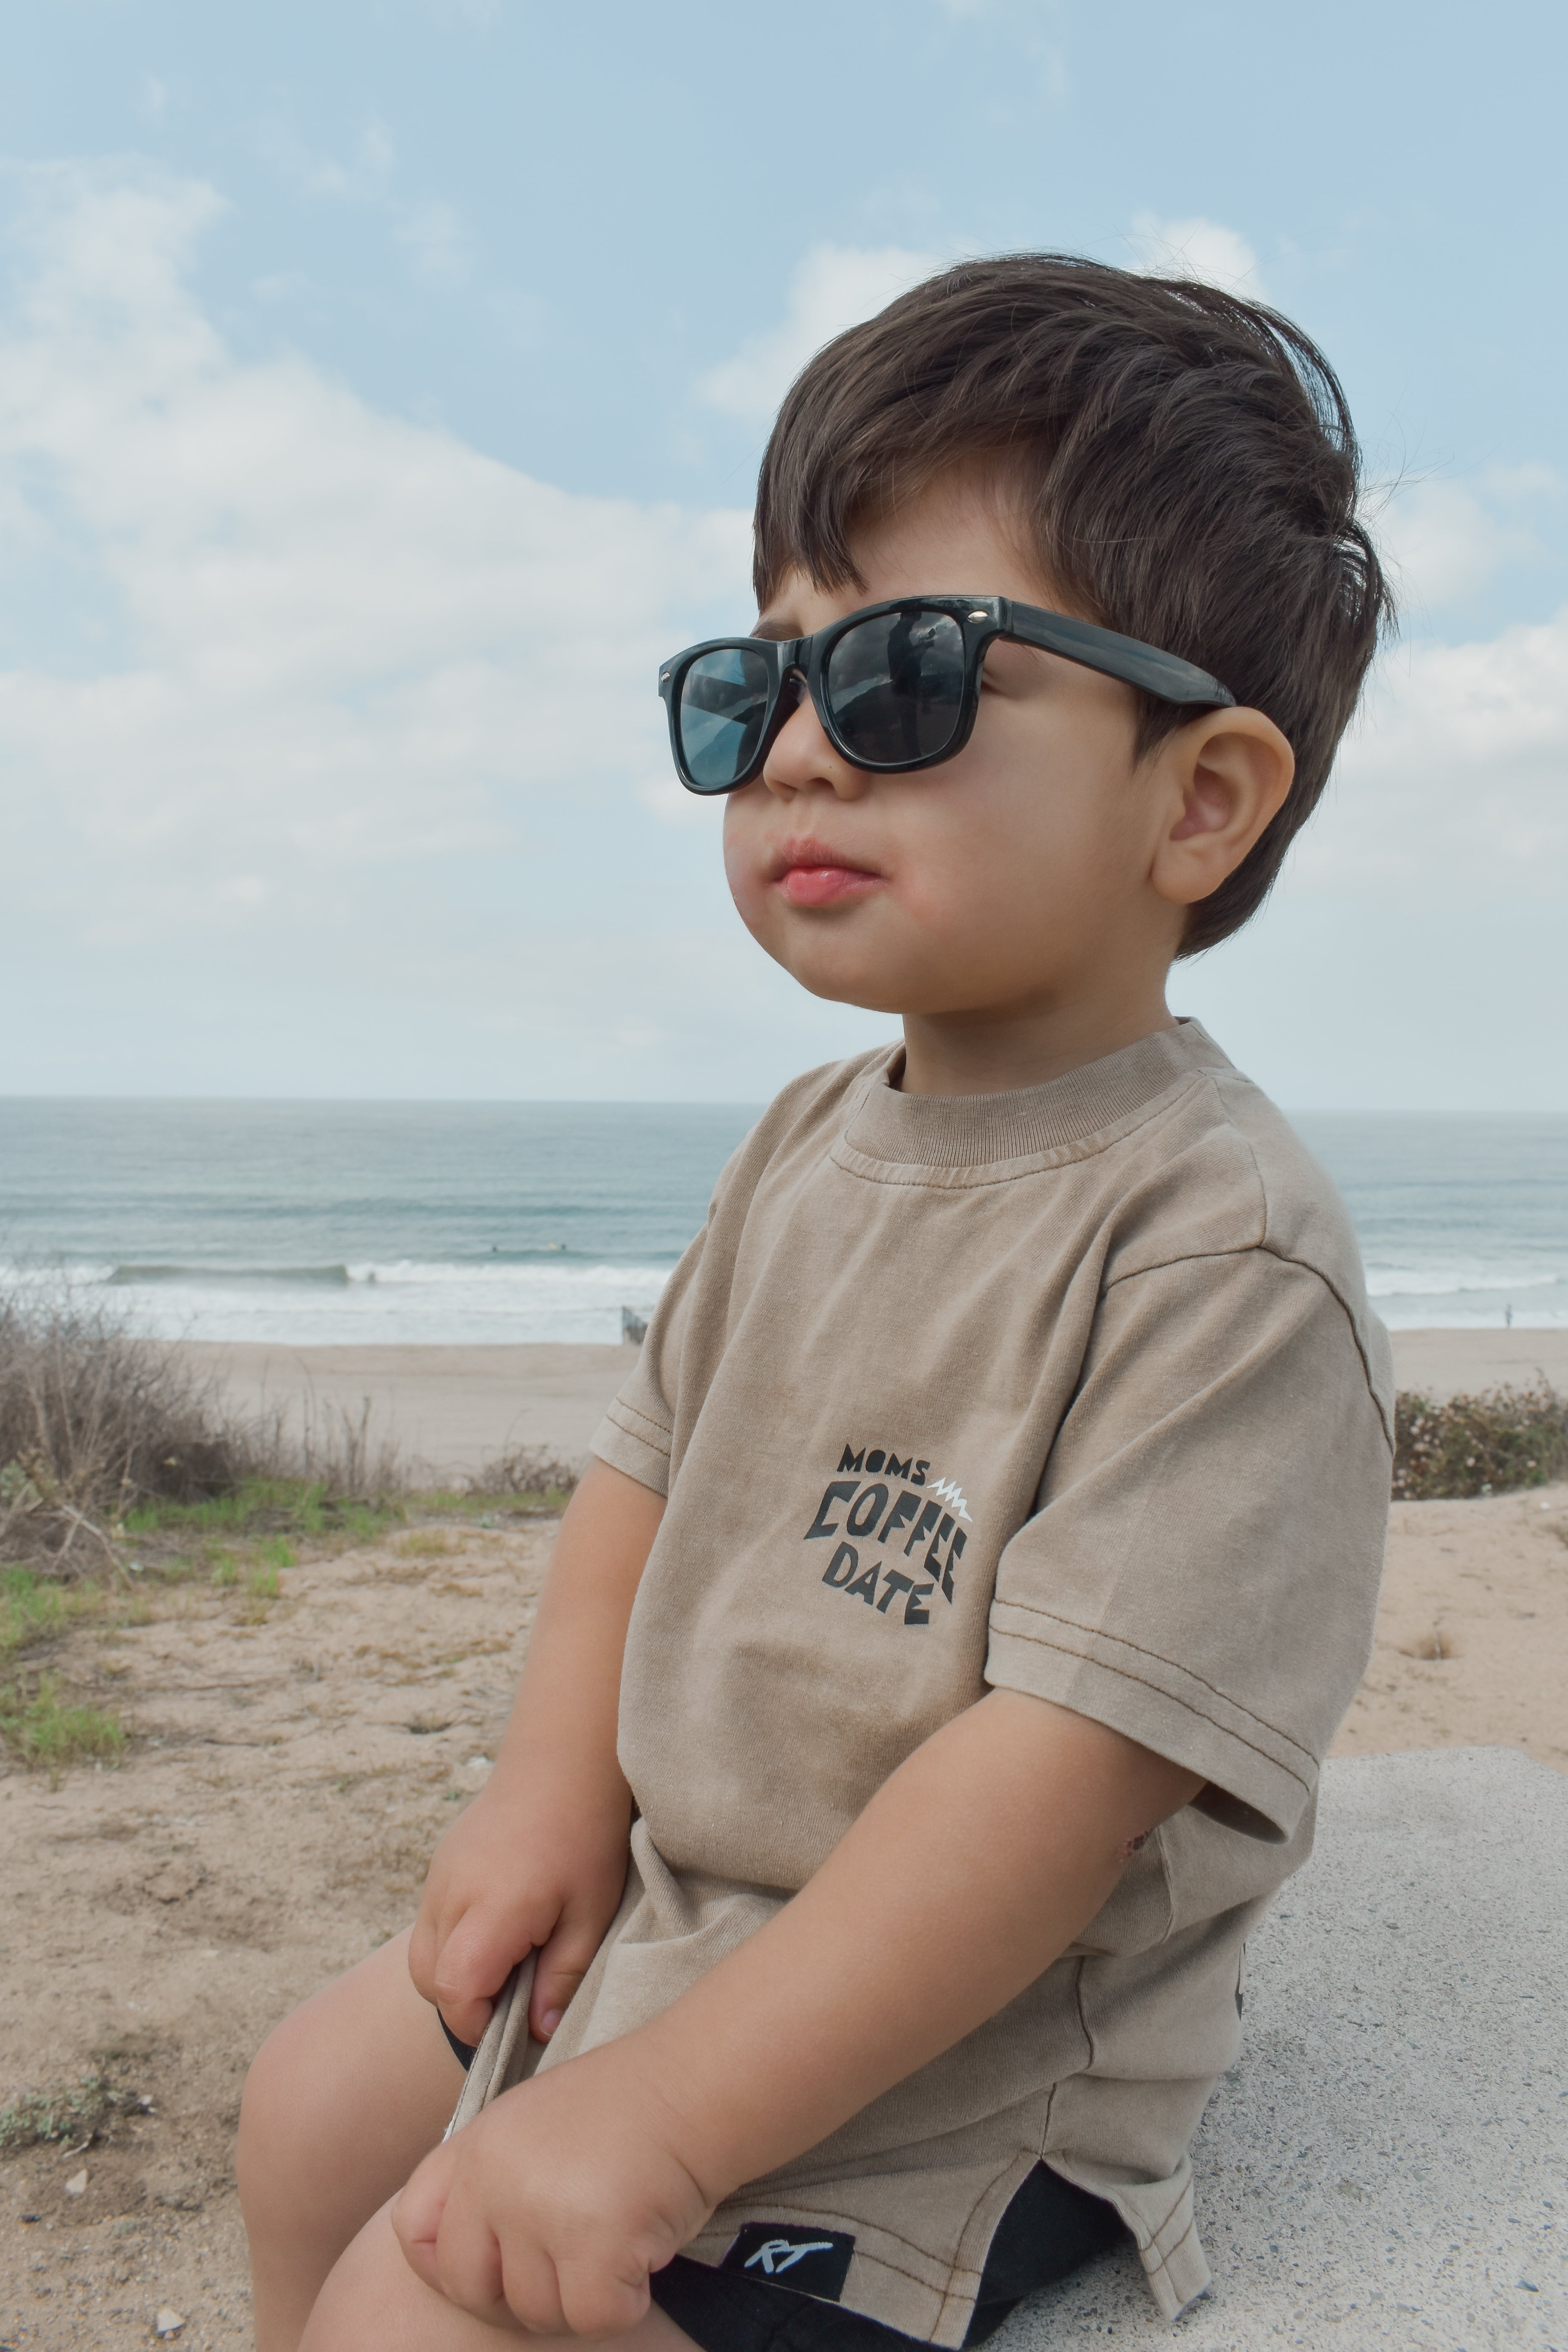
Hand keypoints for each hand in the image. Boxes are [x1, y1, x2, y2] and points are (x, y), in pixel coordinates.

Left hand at [393, 2037, 713, 2335]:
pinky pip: (594, 2317)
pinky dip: (625, 2300)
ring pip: (537, 2312)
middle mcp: (496, 2179)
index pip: (414, 2229)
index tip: (492, 2268)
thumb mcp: (532, 2123)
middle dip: (518, 2297)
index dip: (444, 2265)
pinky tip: (645, 2250)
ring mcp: (541, 2211)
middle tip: (571, 2266)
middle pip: (472, 2289)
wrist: (694, 2082)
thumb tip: (465, 2261)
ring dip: (580, 2295)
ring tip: (617, 2239)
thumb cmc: (626, 2106)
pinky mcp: (593, 2243)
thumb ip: (492, 2179)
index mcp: (477, 2145)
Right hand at [408, 1763, 631, 2047]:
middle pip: (428, 1979)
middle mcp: (451, 1895)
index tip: (513, 2025)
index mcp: (491, 1910)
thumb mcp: (591, 1913)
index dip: (477, 2024)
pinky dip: (453, 1942)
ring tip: (509, 1959)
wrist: (562, 1761)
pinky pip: (430, 1922)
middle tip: (515, 1996)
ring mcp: (438, 1877)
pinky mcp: (439, 1865)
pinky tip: (498, 1926)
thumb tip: (539, 2030)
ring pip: (422, 1953)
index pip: (454, 1992)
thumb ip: (562, 1976)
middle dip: (464, 2004)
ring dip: (455, 1973)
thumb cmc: (585, 1835)